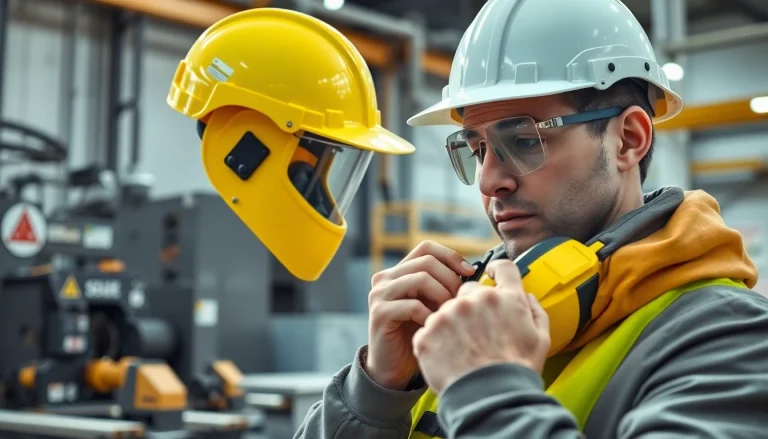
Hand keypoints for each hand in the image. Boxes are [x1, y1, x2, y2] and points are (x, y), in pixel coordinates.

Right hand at [365, 241, 475, 389]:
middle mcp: (385, 278)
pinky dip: (430, 316)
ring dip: (442, 296)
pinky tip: (435, 327)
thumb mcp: (432, 304)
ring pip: (421, 279)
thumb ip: (442, 286)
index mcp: (399, 272)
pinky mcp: (380, 313)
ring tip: (449, 314)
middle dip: (451, 280)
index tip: (470, 272)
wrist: (393, 368)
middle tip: (460, 301)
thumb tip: (471, 271)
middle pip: (427, 262)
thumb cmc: (419, 334)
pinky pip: (413, 305)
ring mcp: (379, 294)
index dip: (450, 256)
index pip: (426, 248)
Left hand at [412, 259, 549, 394]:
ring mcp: (448, 314)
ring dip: (450, 325)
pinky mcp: (427, 333)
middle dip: (469, 307)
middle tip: (474, 333)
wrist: (490, 399)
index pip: (502, 267)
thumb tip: (528, 297)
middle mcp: (475, 299)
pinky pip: (428, 331)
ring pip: (445, 311)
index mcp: (506, 298)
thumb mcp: (541, 340)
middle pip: (467, 291)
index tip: (490, 274)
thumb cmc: (517, 372)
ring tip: (461, 351)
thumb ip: (536, 312)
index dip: (496, 270)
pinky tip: (447, 359)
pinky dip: (434, 343)